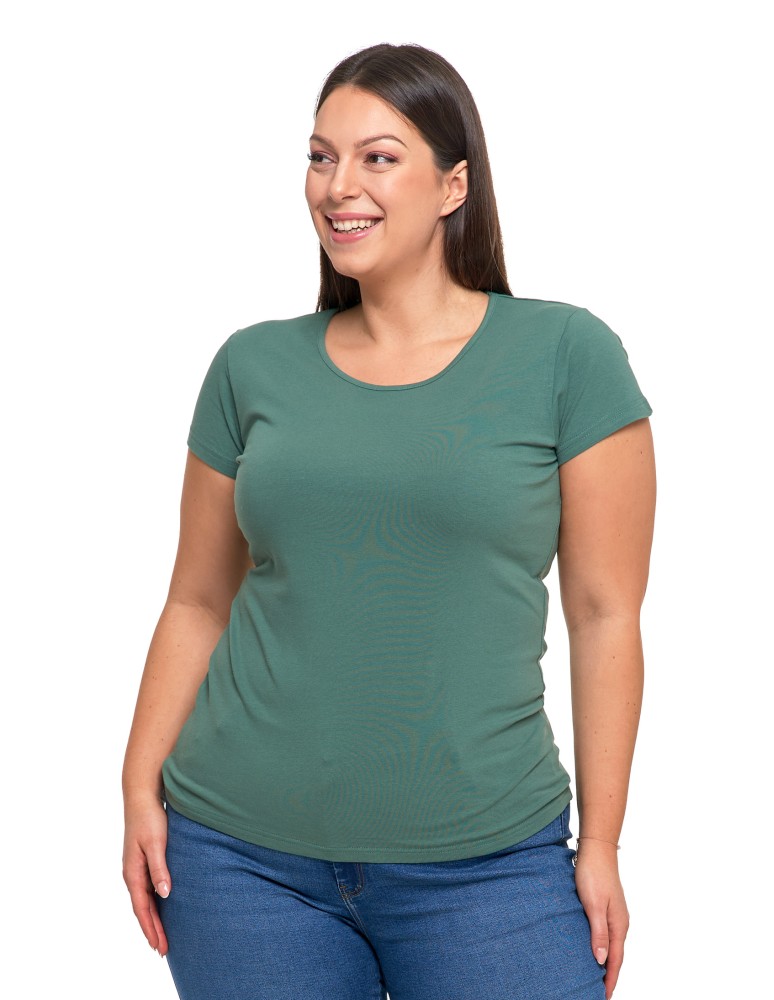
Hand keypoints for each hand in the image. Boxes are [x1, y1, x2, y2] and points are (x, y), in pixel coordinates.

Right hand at [122, 792, 171, 955]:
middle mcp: (132, 873)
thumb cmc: (150, 817)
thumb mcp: (157, 843)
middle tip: (163, 950)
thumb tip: (165, 894)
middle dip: (152, 930)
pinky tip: (163, 908)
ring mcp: (136, 868)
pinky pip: (148, 889)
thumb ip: (160, 868)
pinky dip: (154, 903)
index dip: (151, 928)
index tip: (159, 946)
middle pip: (143, 908)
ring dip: (153, 918)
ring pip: (145, 900)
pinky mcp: (143, 861)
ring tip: (162, 936)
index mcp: (133, 872)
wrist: (142, 796)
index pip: (142, 908)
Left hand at [573, 841, 629, 999]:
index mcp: (618, 925)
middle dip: (609, 976)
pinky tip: (593, 949)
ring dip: (605, 962)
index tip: (604, 997)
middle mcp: (619, 923)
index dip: (609, 980)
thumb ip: (598, 933)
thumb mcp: (593, 905)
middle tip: (599, 992)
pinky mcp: (607, 907)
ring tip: (596, 977)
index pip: (615, 961)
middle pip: (615, 956)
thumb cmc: (593, 874)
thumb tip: (601, 960)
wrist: (596, 849)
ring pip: (611, 945)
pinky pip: (606, 934)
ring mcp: (615, 915)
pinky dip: (602, 947)